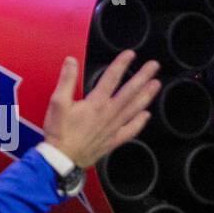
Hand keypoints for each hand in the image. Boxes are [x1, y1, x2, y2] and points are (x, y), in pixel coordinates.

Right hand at [42, 51, 160, 167]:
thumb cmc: (59, 131)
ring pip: (134, 109)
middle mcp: (108, 114)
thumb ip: (66, 80)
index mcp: (95, 103)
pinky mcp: (112, 140)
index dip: (121, 64)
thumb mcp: (57, 102)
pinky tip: (146, 115)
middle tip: (154, 66)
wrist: (62, 158)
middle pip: (129, 92)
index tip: (130, 54)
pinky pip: (130, 130)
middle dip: (143, 77)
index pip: (111, 79)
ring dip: (146, 96)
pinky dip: (140, 122)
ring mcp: (113, 128)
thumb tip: (71, 61)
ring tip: (156, 84)